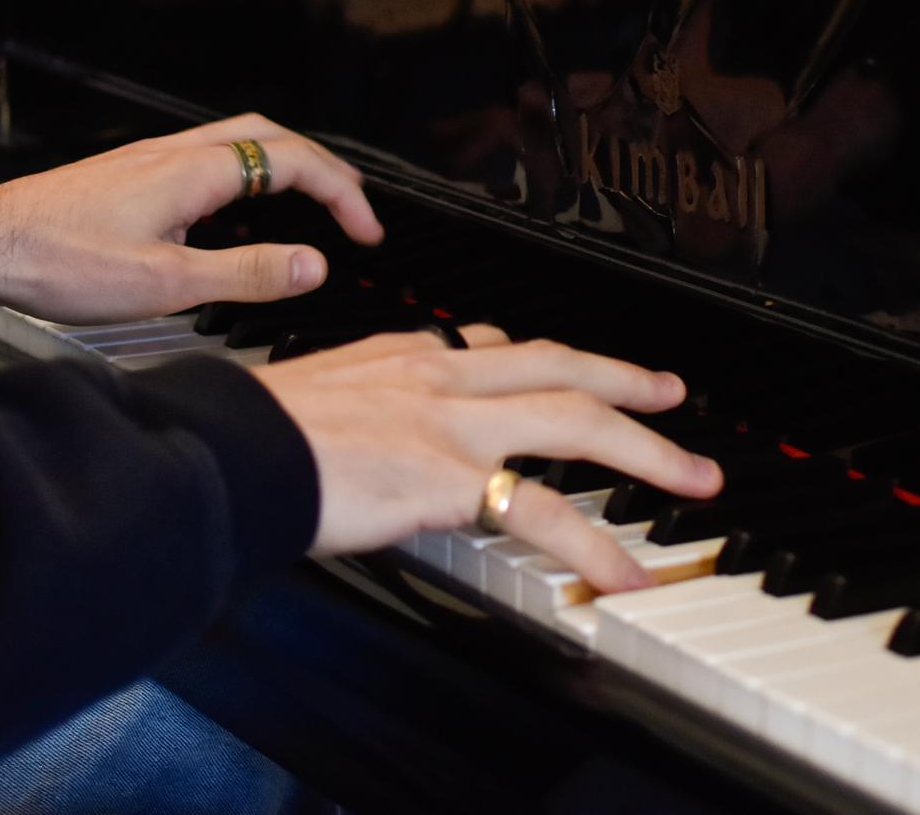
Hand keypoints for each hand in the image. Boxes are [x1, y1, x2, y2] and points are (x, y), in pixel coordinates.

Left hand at [0, 114, 382, 322]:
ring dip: (285, 164)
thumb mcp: (165, 285)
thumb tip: (314, 265)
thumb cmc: (57, 263)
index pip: (295, 164)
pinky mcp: (129, 174)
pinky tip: (235, 212)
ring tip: (311, 200)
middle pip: (272, 136)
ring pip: (238, 140)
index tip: (368, 232)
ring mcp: (149, 160)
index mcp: (194, 171)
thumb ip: (247, 272)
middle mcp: (175, 153)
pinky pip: (207, 156)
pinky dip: (247, 173)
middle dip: (324, 167)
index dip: (343, 194)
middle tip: (354, 205)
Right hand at [254, 325, 723, 589]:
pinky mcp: (452, 477)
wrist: (225, 452)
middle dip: (625, 379)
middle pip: (559, 365)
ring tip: (694, 477)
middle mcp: (438, 376)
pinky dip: (596, 546)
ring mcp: (453, 422)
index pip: (490, 344)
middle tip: (673, 394)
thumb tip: (364, 421)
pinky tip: (625, 575)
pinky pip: (546, 513)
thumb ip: (356, 402)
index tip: (574, 365)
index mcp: (402, 357)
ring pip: (577, 421)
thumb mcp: (308, 395)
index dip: (543, 356)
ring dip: (648, 449)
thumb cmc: (245, 435)